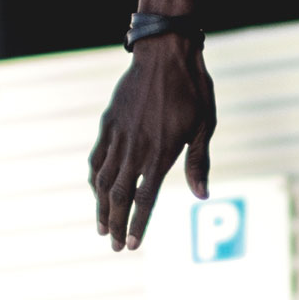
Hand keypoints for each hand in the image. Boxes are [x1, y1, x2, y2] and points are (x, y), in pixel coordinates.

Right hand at [89, 39, 216, 248]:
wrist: (165, 53)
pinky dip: (94, 178)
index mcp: (161, 152)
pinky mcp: (109, 123)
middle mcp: (136, 148)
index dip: (139, 224)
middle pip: (120, 196)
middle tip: (115, 246)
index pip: (145, 198)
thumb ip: (199, 162)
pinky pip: (96, 157)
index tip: (133, 244)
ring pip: (103, 180)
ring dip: (101, 207)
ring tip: (102, 227)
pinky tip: (96, 191)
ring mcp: (119, 135)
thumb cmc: (193, 89)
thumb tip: (202, 195)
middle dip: (116, 224)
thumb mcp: (204, 126)